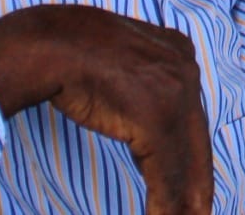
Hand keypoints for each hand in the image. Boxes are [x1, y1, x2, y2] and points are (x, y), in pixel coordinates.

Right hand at [0, 5, 211, 214]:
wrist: (47, 46)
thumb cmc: (71, 56)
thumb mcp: (121, 67)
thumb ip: (141, 85)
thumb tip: (142, 118)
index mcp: (179, 52)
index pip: (192, 121)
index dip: (191, 162)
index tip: (193, 194)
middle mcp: (185, 68)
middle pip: (197, 145)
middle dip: (196, 188)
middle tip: (196, 214)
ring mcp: (175, 92)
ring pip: (187, 165)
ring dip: (182, 204)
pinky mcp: (157, 118)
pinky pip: (169, 175)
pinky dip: (167, 205)